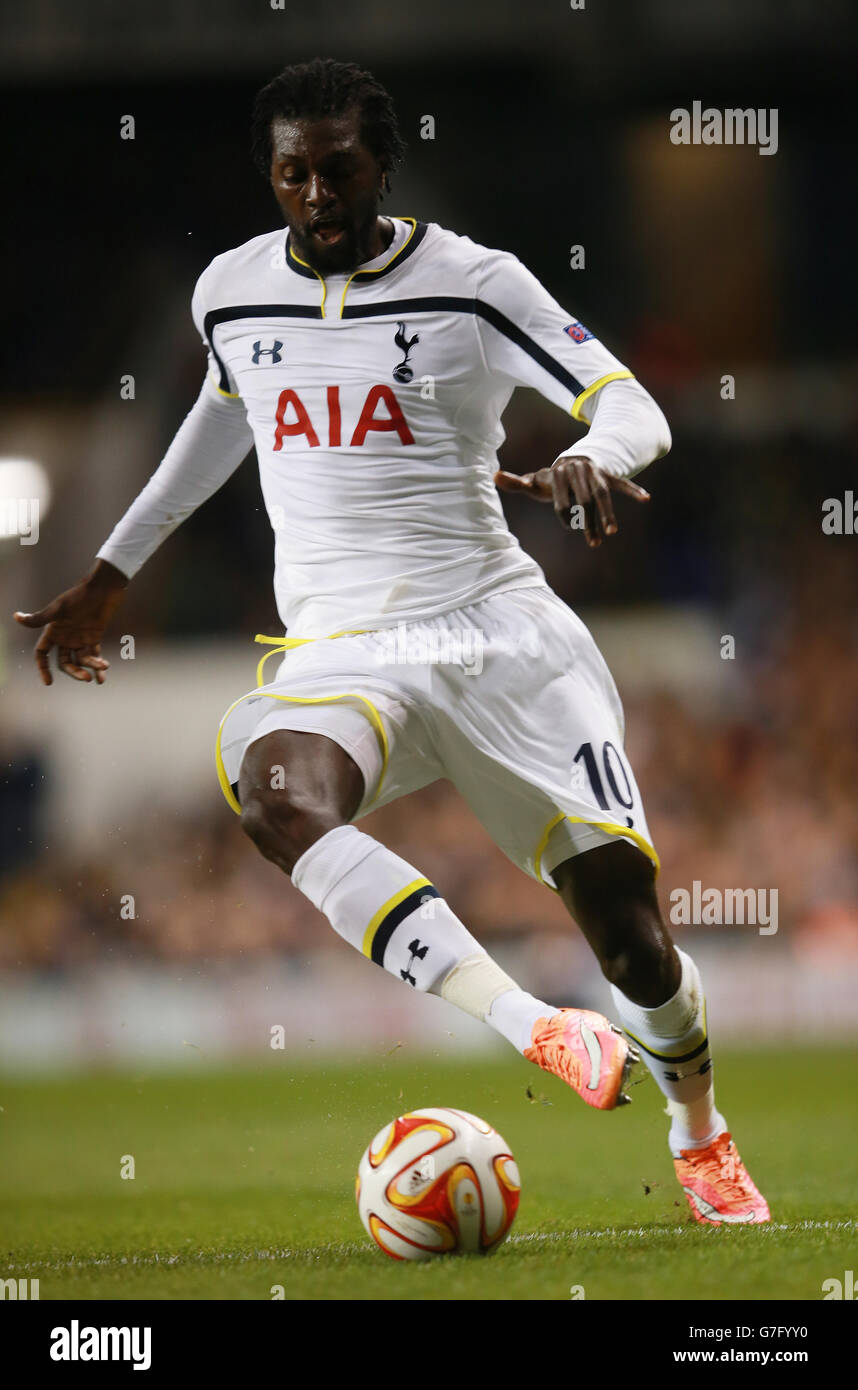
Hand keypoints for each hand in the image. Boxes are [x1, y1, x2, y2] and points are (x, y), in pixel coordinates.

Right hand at [13, 560, 128, 685]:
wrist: (103, 589)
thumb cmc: (79, 597)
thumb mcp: (59, 609)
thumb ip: (40, 618)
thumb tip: (16, 617)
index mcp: (52, 631)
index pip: (42, 653)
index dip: (43, 667)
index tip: (49, 682)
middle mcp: (64, 637)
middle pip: (65, 661)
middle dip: (74, 671)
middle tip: (85, 678)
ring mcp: (79, 638)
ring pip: (81, 660)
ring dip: (91, 667)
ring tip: (103, 666)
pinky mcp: (93, 637)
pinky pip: (94, 655)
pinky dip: (98, 667)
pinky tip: (101, 678)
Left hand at [494, 454, 649, 547]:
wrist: (572, 461)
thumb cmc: (551, 480)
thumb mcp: (535, 482)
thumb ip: (517, 482)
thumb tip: (493, 475)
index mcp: (558, 474)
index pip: (561, 501)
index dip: (564, 516)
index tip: (569, 527)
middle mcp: (577, 471)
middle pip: (583, 501)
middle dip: (587, 522)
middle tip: (592, 542)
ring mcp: (594, 473)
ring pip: (603, 495)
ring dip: (607, 515)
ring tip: (610, 532)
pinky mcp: (608, 475)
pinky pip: (621, 483)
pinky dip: (634, 490)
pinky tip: (646, 499)